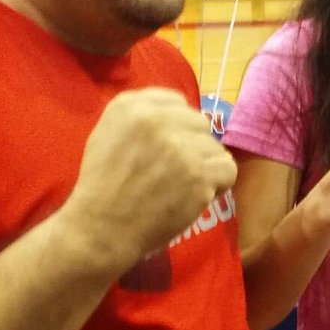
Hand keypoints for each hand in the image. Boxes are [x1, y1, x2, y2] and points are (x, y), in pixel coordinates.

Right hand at [63, 88, 236, 270]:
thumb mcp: (108, 133)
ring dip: (205, 167)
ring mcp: (180, 147)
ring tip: (182, 186)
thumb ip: (142, 117)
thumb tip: (181, 112)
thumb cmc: (103, 185)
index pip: (177, 102)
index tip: (168, 148)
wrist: (101, 227)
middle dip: (192, 146)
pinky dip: (218, 184)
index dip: (178, 127)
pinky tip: (197, 194)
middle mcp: (157, 119)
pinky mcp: (198, 175)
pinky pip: (227, 169)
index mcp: (131, 105)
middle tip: (175, 172)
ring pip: (215, 147)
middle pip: (199, 123)